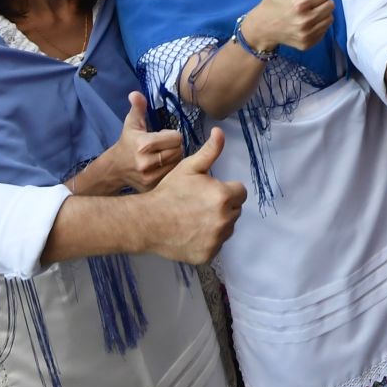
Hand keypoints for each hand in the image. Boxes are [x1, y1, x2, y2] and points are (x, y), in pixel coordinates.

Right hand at [107, 92, 182, 191]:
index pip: (176, 138)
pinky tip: (162, 166)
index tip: (162, 136)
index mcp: (143, 144)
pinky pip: (172, 175)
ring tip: (163, 155)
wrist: (115, 168)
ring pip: (177, 163)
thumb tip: (135, 94)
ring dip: (174, 158)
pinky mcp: (152, 187)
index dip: (172, 135)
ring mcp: (150, 177)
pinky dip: (171, 170)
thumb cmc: (128, 142)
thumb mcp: (132, 123)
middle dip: (174, 146)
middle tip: (164, 146)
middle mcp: (146, 162)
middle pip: (179, 151)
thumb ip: (137, 108)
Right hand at [142, 127, 244, 263]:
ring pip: (227, 229)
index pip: (240, 192)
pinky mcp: (208, 255)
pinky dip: (208, 241)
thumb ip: (209, 151)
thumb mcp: (188, 168)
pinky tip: (192, 233)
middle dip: (223, 206)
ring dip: (217, 224)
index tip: (209, 191)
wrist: (147, 221)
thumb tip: (220, 132)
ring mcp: (217, 240)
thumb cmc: (168, 191)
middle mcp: (225, 219)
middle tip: (199, 205)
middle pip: (235, 210)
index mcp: (223, 196)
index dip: (226, 190)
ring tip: (195, 219)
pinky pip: (216, 245)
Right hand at [239, 0, 333, 52]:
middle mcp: (305, 21)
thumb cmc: (271, 4)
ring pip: (329, 18)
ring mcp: (307, 34)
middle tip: (309, 3)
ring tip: (308, 12)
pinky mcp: (308, 44)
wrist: (262, 30)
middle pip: (330, 5)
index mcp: (299, 4)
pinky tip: (306, 23)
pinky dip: (318, 26)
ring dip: (322, 14)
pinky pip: (324, 30)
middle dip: (321, 2)